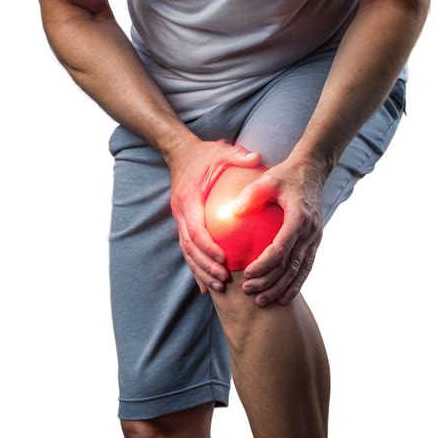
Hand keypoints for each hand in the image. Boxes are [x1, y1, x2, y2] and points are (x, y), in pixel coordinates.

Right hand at [168, 136, 261, 294]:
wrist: (180, 153)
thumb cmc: (204, 155)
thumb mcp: (221, 151)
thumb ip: (238, 155)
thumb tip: (257, 157)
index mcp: (189, 199)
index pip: (196, 229)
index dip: (208, 247)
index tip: (223, 260)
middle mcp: (181, 212)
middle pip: (189, 247)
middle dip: (204, 266)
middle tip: (223, 280)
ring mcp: (179, 219)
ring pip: (186, 252)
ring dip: (200, 271)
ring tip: (218, 286)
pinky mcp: (183, 223)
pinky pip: (188, 249)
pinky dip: (196, 267)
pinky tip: (206, 285)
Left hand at [230, 158, 324, 305]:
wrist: (311, 171)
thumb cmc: (286, 175)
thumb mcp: (268, 179)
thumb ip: (251, 194)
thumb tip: (232, 212)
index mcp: (298, 217)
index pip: (281, 248)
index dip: (263, 264)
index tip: (246, 274)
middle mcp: (310, 231)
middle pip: (289, 265)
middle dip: (268, 282)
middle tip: (247, 291)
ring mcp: (314, 238)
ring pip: (299, 272)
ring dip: (280, 288)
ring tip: (261, 301)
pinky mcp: (314, 242)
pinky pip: (306, 268)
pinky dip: (295, 285)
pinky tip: (283, 297)